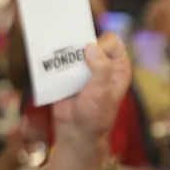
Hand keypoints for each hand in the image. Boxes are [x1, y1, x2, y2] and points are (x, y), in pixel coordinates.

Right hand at [52, 32, 131, 146]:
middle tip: (72, 60)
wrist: (76, 130)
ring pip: (74, 46)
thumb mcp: (102, 93)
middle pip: (91, 39)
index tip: (89, 58)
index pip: (112, 41)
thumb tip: (91, 46)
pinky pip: (61, 56)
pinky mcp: (69, 70)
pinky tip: (51, 63)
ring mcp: (85, 65)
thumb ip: (101, 69)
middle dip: (79, 45)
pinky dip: (55, 57)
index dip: (100, 45)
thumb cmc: (96, 114)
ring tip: (60, 62)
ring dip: (65, 50)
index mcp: (119, 65)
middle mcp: (104, 62)